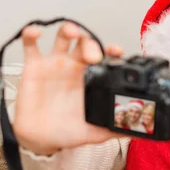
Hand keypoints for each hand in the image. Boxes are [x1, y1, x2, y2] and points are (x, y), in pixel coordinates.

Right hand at [13, 22, 124, 154]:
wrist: (41, 140)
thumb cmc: (68, 132)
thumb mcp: (96, 132)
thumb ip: (115, 128)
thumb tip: (139, 131)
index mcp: (91, 78)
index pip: (105, 57)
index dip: (112, 51)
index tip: (117, 52)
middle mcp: (75, 67)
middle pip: (86, 44)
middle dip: (91, 44)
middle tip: (94, 57)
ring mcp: (54, 64)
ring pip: (63, 37)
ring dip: (69, 29)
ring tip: (73, 33)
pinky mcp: (33, 67)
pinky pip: (30, 45)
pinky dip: (31, 34)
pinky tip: (36, 33)